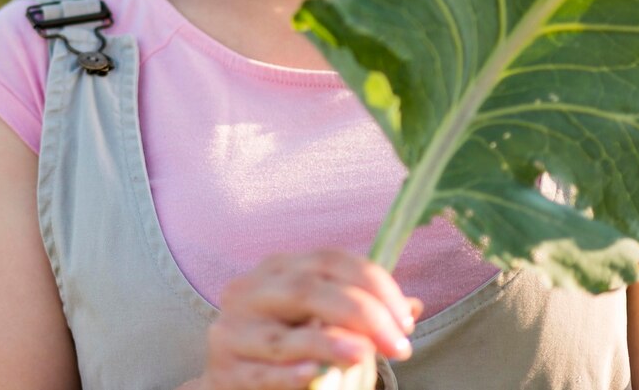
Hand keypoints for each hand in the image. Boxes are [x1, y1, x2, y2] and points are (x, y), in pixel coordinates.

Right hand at [199, 248, 420, 389]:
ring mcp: (233, 332)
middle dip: (361, 313)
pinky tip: (314, 374)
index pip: (329, 260)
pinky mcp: (225, 371)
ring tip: (365, 354)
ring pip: (283, 335)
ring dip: (329, 343)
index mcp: (277, 270)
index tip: (405, 319)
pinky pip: (262, 373)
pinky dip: (290, 373)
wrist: (233, 383)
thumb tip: (413, 306)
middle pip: (306, 289)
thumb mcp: (323, 323)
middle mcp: (250, 292)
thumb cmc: (286, 350)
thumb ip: (361, 313)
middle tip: (399, 345)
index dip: (374, 283)